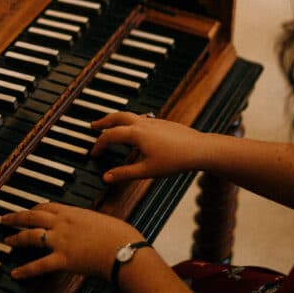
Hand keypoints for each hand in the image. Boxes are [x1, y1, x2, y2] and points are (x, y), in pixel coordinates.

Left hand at [1, 202, 140, 280]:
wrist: (124, 248)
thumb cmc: (121, 236)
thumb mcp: (103, 221)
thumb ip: (91, 224)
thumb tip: (93, 229)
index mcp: (73, 212)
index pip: (47, 207)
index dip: (34, 209)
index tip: (29, 210)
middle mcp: (63, 223)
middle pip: (32, 217)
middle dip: (16, 217)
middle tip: (5, 219)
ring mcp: (60, 240)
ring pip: (31, 236)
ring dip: (16, 238)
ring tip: (6, 240)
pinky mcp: (63, 259)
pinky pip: (39, 265)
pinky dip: (26, 270)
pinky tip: (15, 273)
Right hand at [91, 111, 205, 184]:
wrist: (200, 149)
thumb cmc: (175, 160)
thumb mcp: (147, 171)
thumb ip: (125, 173)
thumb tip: (106, 177)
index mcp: (135, 133)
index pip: (109, 136)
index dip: (99, 145)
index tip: (94, 153)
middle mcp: (142, 123)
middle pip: (117, 117)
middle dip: (103, 121)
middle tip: (93, 125)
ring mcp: (153, 121)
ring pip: (129, 115)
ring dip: (117, 118)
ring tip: (112, 124)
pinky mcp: (162, 123)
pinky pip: (141, 117)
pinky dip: (131, 120)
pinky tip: (135, 129)